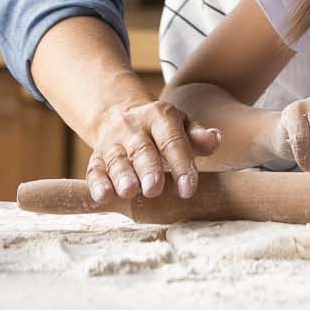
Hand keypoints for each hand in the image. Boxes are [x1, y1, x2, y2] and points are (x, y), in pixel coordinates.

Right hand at [87, 98, 220, 203]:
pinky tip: (103, 196)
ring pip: (116, 160)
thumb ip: (197, 135)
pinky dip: (97, 183)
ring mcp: (113, 143)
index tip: (188, 189)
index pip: (172, 140)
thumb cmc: (161, 129)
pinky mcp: (96, 157)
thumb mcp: (181, 124)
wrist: (120, 113)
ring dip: (122, 176)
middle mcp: (134, 127)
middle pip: (142, 149)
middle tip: (154, 189)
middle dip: (148, 169)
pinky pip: (94, 170)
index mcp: (159, 116)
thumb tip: (215, 139)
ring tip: (129, 191)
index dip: (181, 164)